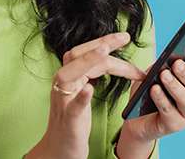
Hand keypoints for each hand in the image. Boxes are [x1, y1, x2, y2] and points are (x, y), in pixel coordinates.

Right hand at [26, 32, 146, 158]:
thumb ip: (90, 74)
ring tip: (105, 52)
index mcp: (68, 78)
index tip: (124, 36)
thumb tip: (109, 57)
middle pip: (77, 57)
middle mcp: (62, 85)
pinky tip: (89, 89)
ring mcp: (63, 102)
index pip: (84, 52)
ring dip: (89, 61)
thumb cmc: (73, 122)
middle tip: (125, 37)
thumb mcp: (82, 93)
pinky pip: (73, 107)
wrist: (59, 150)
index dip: (104, 42)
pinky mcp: (68, 121)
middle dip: (101, 44)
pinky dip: (80, 96)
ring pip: (70, 75)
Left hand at [121, 48, 184, 142]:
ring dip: (175, 86)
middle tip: (176, 64)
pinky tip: (154, 89)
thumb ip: (164, 66)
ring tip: (164, 75)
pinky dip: (162, 99)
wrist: (139, 117)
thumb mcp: (157, 73)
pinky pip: (169, 112)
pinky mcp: (176, 126)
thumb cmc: (151, 90)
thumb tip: (169, 58)